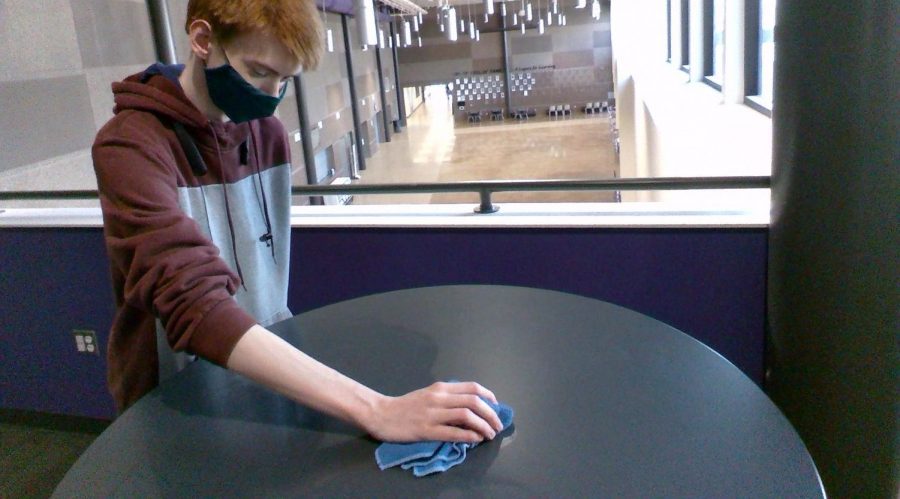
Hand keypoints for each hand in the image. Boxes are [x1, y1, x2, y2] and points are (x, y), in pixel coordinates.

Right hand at [365, 381, 504, 443]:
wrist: (381, 413)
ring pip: (466, 415)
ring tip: (490, 434)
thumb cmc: (405, 405)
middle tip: (497, 425)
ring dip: (483, 425)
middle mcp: (439, 398)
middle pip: (474, 401)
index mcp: (441, 388)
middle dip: (491, 414)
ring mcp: (433, 414)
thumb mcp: (428, 395)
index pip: (472, 387)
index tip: (496, 405)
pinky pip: (453, 432)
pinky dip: (468, 435)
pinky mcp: (426, 430)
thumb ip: (447, 398)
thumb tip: (470, 406)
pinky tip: (476, 440)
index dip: (489, 396)